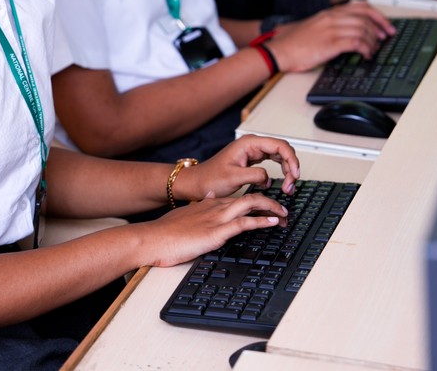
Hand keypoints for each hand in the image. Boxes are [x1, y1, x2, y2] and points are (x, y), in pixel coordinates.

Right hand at [141, 190, 292, 267]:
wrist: (152, 238)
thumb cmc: (165, 233)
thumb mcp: (185, 215)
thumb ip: (199, 208)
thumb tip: (208, 199)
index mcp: (209, 204)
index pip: (238, 197)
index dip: (256, 201)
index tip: (267, 206)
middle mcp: (215, 207)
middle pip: (249, 197)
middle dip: (270, 202)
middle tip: (283, 210)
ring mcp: (217, 218)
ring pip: (251, 204)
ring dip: (271, 208)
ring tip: (285, 215)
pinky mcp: (216, 231)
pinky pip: (244, 223)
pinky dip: (261, 221)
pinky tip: (272, 222)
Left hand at [172, 134, 300, 202]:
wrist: (198, 183)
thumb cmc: (211, 178)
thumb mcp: (233, 177)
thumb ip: (254, 175)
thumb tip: (269, 178)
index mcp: (249, 143)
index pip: (280, 146)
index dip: (291, 160)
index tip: (295, 175)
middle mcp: (253, 145)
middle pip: (283, 150)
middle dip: (291, 167)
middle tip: (291, 186)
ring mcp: (253, 152)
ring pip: (280, 157)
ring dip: (287, 171)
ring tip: (288, 188)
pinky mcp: (253, 161)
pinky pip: (273, 163)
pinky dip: (280, 173)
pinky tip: (280, 184)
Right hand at [269, 3, 395, 71]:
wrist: (279, 51)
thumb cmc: (293, 43)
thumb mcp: (314, 28)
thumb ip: (331, 26)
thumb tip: (350, 34)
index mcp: (329, 13)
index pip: (360, 8)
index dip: (377, 16)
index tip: (385, 25)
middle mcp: (331, 18)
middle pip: (365, 17)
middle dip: (380, 27)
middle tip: (386, 37)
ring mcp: (331, 29)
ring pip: (363, 29)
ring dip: (373, 41)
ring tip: (374, 49)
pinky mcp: (330, 43)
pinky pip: (356, 42)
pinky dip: (366, 49)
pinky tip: (366, 55)